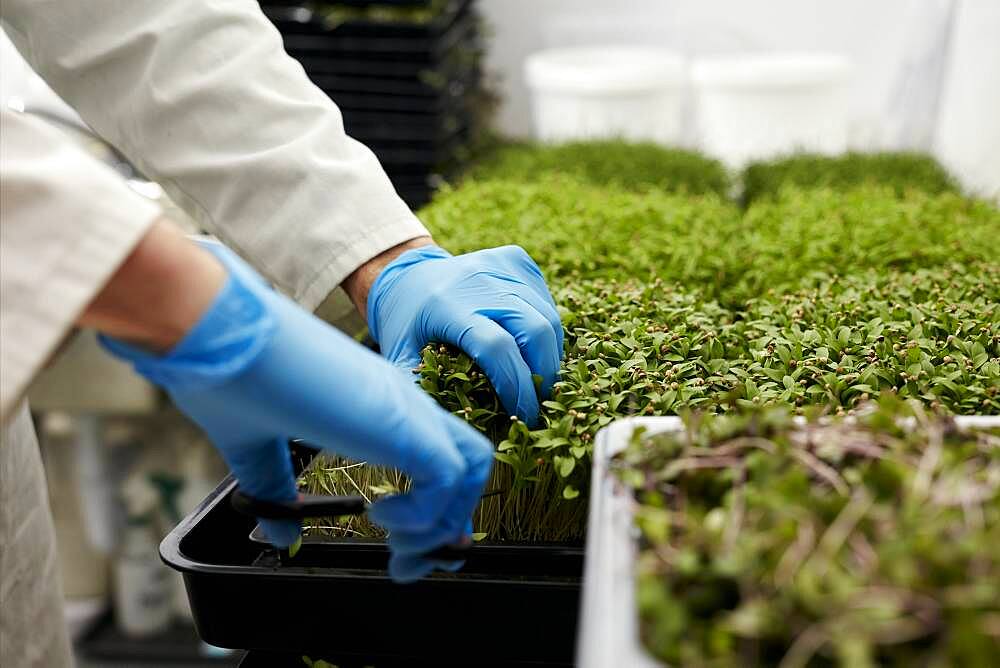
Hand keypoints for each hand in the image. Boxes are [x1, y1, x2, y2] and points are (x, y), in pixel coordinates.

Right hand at [101, 241, 492, 581]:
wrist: (216, 332)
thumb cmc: (230, 375)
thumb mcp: (256, 448)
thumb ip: (276, 488)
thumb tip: (282, 534)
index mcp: (375, 407)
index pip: (437, 458)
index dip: (434, 511)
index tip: (406, 551)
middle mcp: (400, 403)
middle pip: (468, 466)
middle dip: (449, 527)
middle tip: (410, 565)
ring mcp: (404, 407)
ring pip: (471, 468)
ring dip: (443, 522)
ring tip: (396, 546)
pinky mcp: (398, 419)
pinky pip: (448, 475)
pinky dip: (425, 512)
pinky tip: (379, 516)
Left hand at [365, 245, 562, 425]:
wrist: (406, 274)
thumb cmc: (405, 325)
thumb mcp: (400, 357)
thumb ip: (419, 391)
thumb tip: (445, 436)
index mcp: (447, 305)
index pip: (497, 348)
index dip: (517, 386)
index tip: (525, 416)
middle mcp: (478, 279)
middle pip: (534, 330)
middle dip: (544, 373)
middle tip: (539, 402)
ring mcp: (501, 265)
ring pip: (548, 316)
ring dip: (550, 355)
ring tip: (538, 381)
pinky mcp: (517, 260)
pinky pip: (545, 300)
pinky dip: (546, 330)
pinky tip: (530, 347)